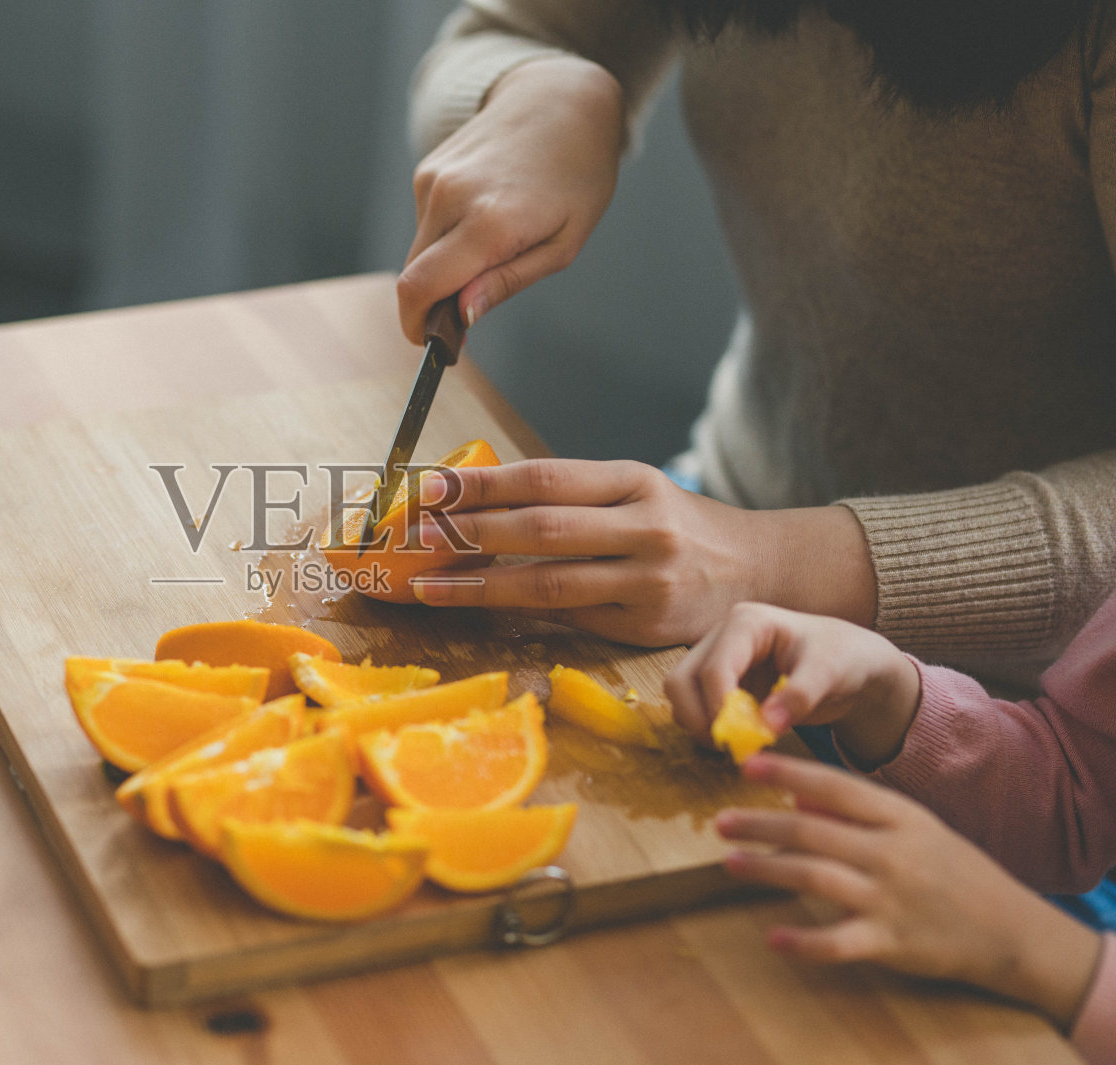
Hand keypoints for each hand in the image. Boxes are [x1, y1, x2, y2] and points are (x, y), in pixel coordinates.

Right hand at [398, 55, 624, 343]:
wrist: (561, 99)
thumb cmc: (576, 175)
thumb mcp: (563, 243)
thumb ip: (508, 282)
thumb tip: (462, 316)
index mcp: (490, 222)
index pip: (420, 289)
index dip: (417, 326)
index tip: (432, 343)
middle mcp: (451, 197)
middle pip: (413, 276)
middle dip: (434, 301)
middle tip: (471, 305)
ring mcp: (434, 180)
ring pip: (419, 250)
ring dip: (444, 264)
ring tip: (494, 241)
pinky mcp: (426, 169)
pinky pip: (425, 222)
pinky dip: (446, 234)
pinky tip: (483, 212)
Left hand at [407, 459, 874, 647]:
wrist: (755, 569)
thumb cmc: (674, 524)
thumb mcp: (632, 492)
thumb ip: (569, 497)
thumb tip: (475, 500)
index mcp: (633, 481)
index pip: (545, 477)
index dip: (484, 484)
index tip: (431, 487)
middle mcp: (644, 527)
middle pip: (542, 529)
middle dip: (472, 532)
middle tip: (418, 533)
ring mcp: (647, 580)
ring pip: (548, 584)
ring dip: (479, 586)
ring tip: (428, 583)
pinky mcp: (643, 626)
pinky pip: (567, 618)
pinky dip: (516, 612)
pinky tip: (479, 608)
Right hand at [665, 602, 919, 766]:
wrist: (852, 663)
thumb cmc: (844, 657)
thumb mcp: (831, 672)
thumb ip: (799, 696)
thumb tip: (765, 725)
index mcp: (746, 623)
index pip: (714, 667)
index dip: (718, 706)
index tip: (739, 739)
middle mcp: (722, 637)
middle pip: (680, 680)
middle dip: (697, 717)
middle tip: (729, 746)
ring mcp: (717, 659)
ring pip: (680, 694)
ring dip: (699, 724)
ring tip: (738, 743)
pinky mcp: (718, 682)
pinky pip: (694, 707)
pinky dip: (707, 727)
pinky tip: (739, 737)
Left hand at [720, 754, 1101, 1030]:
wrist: (1011, 930)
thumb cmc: (952, 871)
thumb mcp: (914, 829)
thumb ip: (857, 812)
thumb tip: (794, 796)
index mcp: (901, 816)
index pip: (836, 786)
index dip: (788, 773)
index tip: (747, 765)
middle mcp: (894, 852)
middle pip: (814, 831)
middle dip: (762, 825)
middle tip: (720, 822)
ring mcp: (893, 898)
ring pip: (817, 878)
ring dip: (769, 870)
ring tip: (732, 863)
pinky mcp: (894, 943)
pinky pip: (840, 941)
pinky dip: (805, 941)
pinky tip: (774, 938)